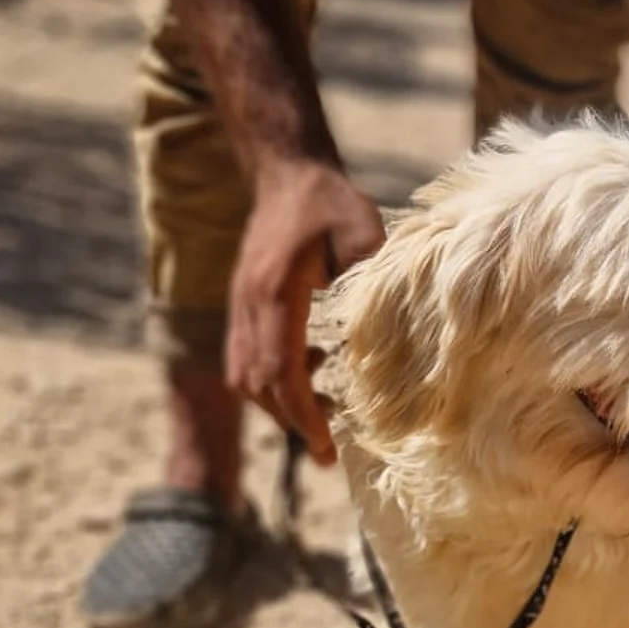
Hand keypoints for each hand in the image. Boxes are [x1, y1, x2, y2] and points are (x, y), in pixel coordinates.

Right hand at [225, 159, 385, 461]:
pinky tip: (308, 369)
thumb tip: (389, 328)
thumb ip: (371, 277)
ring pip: (244, 376)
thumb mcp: (362, 232)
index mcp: (275, 294)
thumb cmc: (329, 202)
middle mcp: (248, 306)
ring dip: (278, 404)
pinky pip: (244, 359)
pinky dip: (269, 381)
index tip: (326, 446)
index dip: (301, 414)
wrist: (286, 173)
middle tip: (326, 454)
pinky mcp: (241, 306)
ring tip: (321, 415)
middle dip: (290, 422)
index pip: (281, 371)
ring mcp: (239, 307)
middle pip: (257, 384)